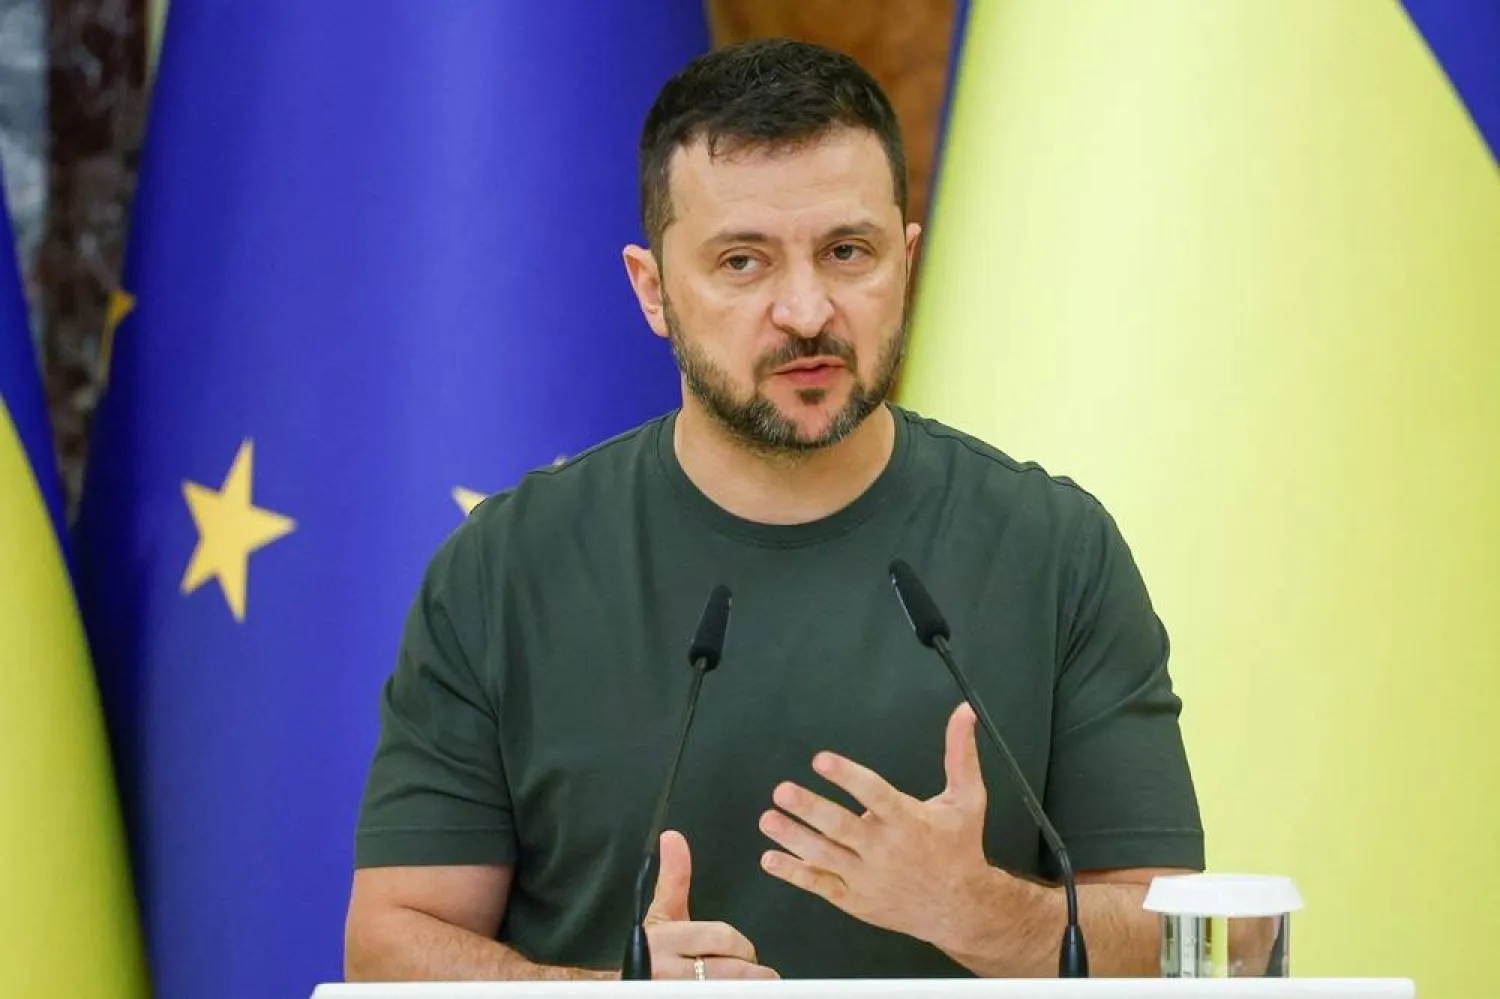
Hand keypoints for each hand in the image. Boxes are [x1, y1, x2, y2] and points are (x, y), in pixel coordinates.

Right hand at [642, 830, 778, 979]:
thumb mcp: (661, 915)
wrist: (627, 987)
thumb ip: (673, 879)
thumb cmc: (652, 953)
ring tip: (754, 986)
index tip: (745, 951)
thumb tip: (673, 837)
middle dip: (751, 971)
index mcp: (663, 939)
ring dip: (750, 988)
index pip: (722, 938)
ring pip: (733, 989)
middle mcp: (667, 971)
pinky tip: (738, 993)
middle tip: (757, 973)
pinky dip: (739, 996)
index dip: (741, 946)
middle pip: (733, 969)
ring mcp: (676, 991)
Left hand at [758, 703, 997, 946]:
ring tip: (768, 819)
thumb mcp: (968, 799)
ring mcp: (868, 876)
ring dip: (794, 837)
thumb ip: (960, 754)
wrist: (960, 909)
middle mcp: (885, 849)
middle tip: (782, 791)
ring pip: (825, 855)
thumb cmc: (961, 848)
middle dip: (810, 808)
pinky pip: (821, 884)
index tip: (821, 760)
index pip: (874, 793)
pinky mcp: (856, 899)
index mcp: (908, 820)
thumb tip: (964, 712)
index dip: (847, 776)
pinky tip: (770, 859)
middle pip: (842, 826)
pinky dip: (794, 872)